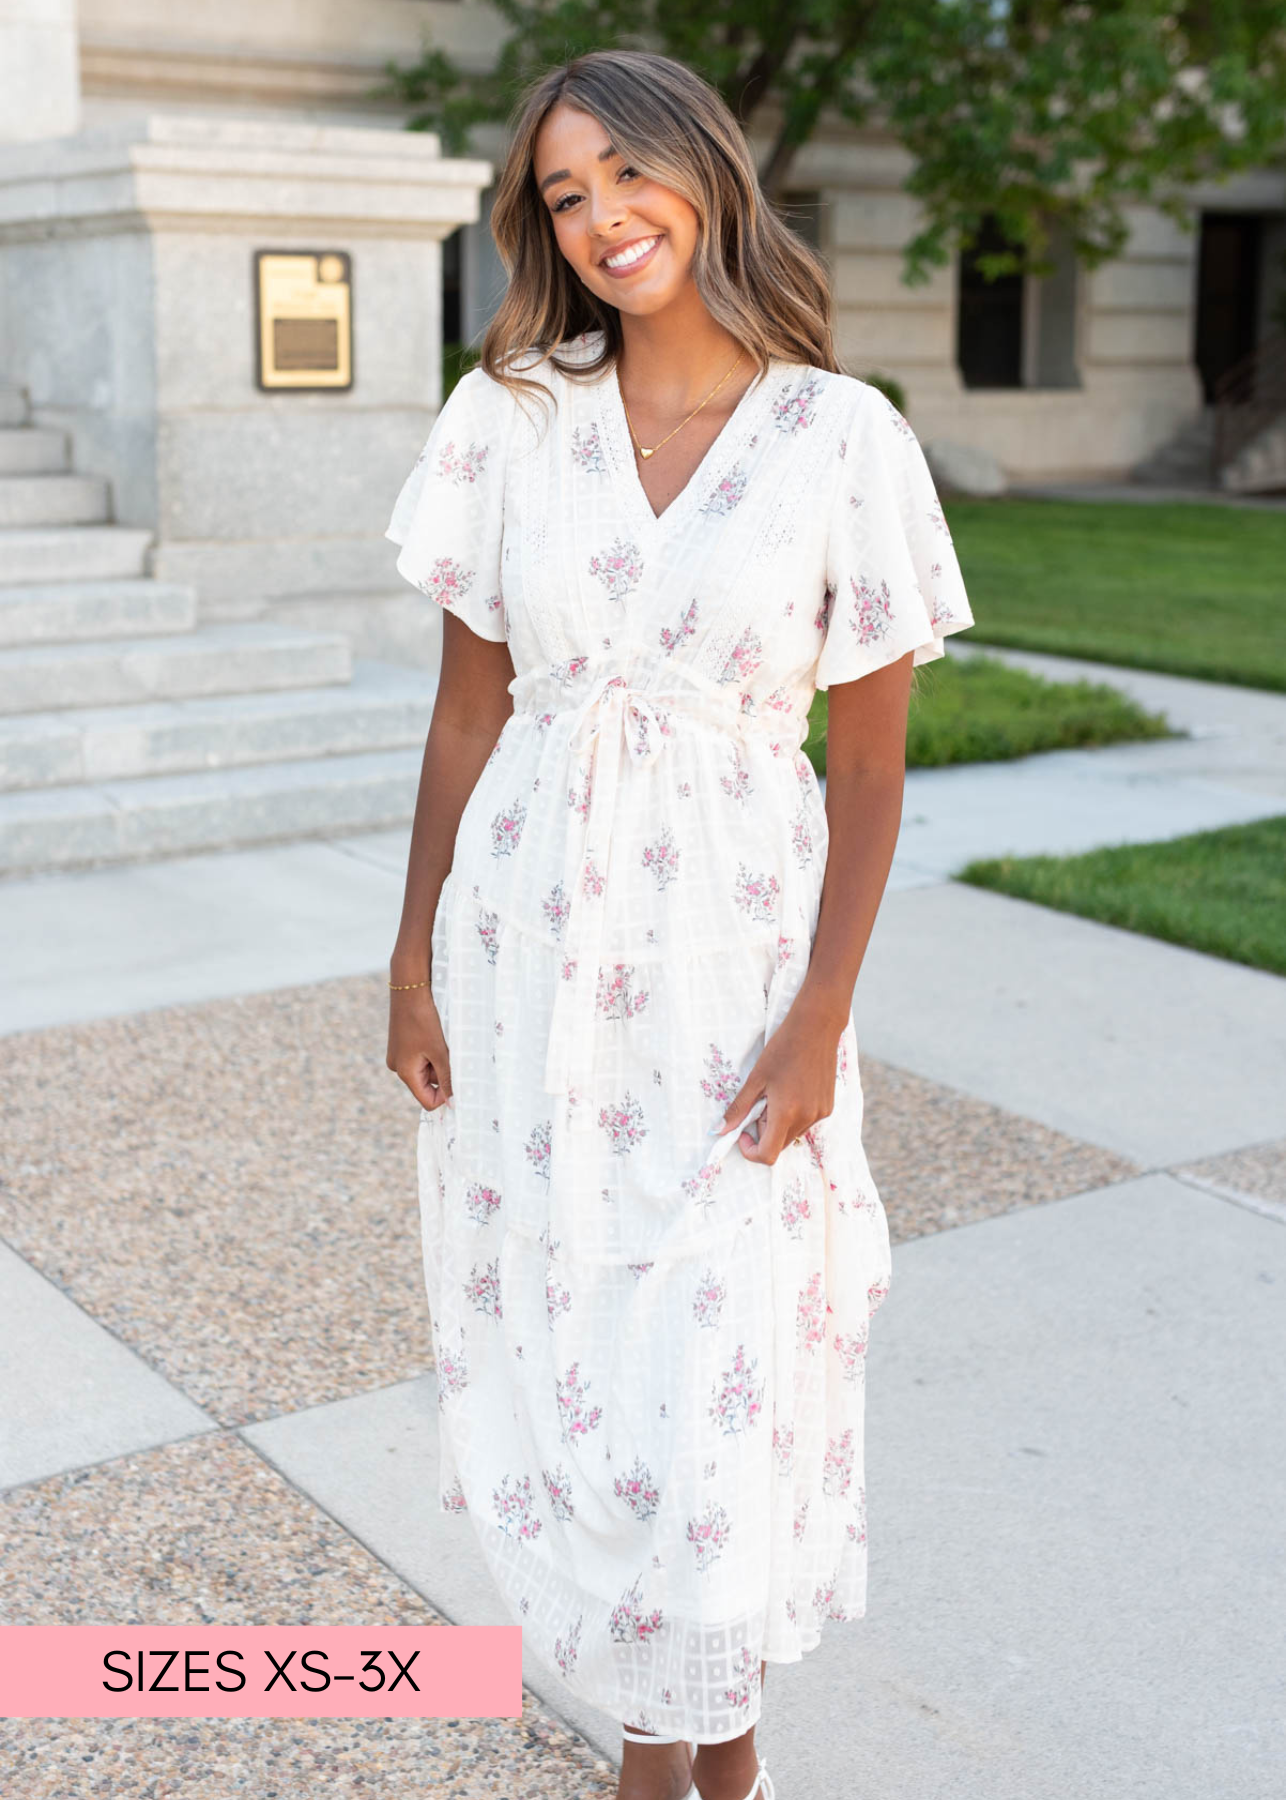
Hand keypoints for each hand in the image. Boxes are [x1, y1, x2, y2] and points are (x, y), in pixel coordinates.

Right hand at [387, 983, 452, 1111]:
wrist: (410, 989)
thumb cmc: (423, 1020)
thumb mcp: (439, 1051)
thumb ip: (448, 1078)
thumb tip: (453, 1102)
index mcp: (405, 1072)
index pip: (427, 1100)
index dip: (446, 1095)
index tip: (460, 1079)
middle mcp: (398, 1067)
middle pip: (428, 1085)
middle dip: (443, 1072)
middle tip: (451, 1052)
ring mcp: (399, 1056)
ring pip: (427, 1070)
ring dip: (439, 1060)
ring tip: (443, 1041)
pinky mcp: (402, 1046)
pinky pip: (422, 1058)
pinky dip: (433, 1052)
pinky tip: (436, 1036)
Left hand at [716, 993, 844, 1164]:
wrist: (817, 1027)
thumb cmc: (783, 1048)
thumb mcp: (756, 1078)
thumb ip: (738, 1109)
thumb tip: (720, 1131)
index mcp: (786, 1113)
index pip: (768, 1155)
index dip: (751, 1150)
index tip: (743, 1133)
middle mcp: (807, 1118)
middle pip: (779, 1145)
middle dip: (764, 1132)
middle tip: (760, 1102)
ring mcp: (820, 1114)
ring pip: (792, 1134)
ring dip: (779, 1123)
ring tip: (777, 1093)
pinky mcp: (828, 1107)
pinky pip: (805, 1123)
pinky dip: (794, 1115)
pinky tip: (792, 1090)